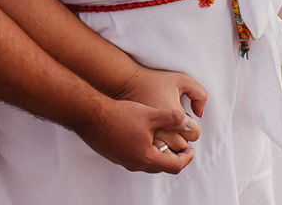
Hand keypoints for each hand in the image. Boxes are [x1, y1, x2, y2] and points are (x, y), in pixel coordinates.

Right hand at [74, 98, 195, 172]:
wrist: (90, 115)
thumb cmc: (119, 115)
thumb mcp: (150, 114)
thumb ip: (172, 119)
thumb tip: (188, 123)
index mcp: (146, 157)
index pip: (174, 166)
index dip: (186, 158)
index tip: (191, 149)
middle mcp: (135, 163)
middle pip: (161, 167)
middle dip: (174, 157)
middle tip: (181, 146)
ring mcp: (123, 160)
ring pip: (147, 163)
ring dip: (158, 154)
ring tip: (164, 139)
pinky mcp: (114, 154)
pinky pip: (135, 157)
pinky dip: (145, 150)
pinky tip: (144, 135)